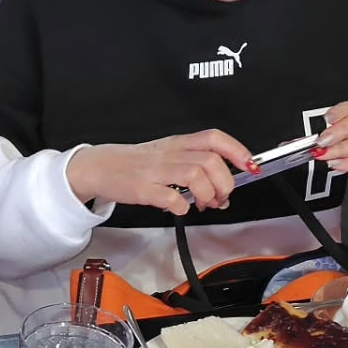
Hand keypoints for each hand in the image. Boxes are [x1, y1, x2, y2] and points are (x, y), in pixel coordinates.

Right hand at [66, 129, 255, 216]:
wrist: (98, 167)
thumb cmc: (133, 164)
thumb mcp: (165, 155)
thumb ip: (193, 165)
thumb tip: (224, 186)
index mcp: (176, 144)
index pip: (214, 138)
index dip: (237, 150)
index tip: (250, 166)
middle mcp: (169, 154)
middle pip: (210, 160)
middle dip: (225, 182)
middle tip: (221, 197)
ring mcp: (155, 171)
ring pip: (196, 174)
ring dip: (207, 194)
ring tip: (203, 205)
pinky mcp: (142, 189)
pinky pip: (170, 197)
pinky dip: (182, 207)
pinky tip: (180, 209)